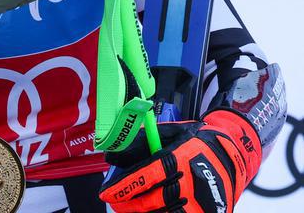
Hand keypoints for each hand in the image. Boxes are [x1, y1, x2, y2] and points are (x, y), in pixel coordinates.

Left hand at [100, 111, 260, 212]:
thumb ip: (142, 143)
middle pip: (155, 200)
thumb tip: (113, 156)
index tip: (107, 193)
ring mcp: (203, 202)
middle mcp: (193, 181)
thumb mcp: (169, 134)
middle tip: (116, 203)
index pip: (148, 174)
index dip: (125, 187)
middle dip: (130, 205)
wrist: (232, 154)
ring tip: (131, 211)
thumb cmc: (194, 141)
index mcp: (182, 156)